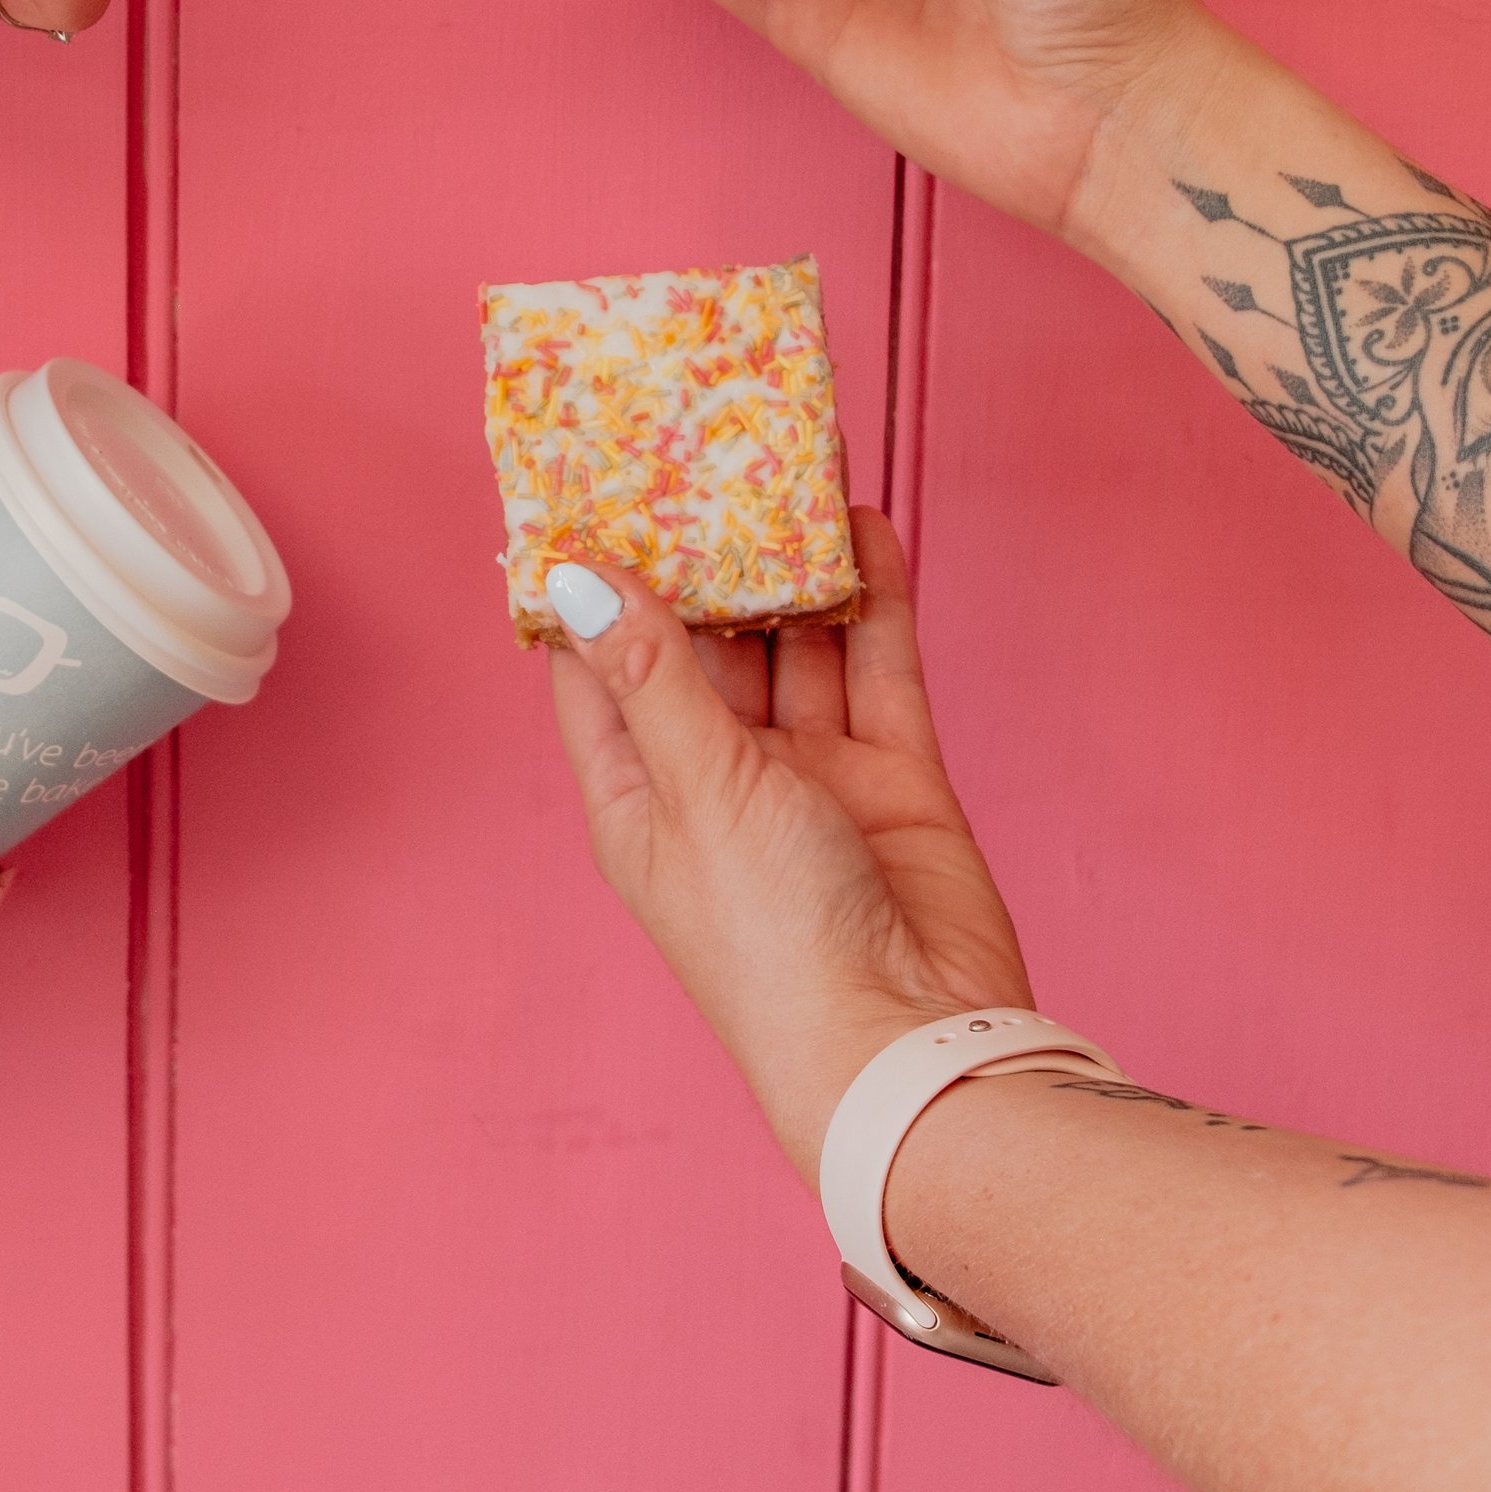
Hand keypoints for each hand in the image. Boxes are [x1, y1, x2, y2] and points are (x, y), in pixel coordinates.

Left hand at [544, 510, 1029, 1181]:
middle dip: (706, 556)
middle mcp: (718, 780)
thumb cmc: (774, 943)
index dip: (591, 583)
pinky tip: (865, 527)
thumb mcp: (701, 791)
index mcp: (638, 797)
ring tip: (791, 462)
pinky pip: (879, 671)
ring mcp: (810, 779)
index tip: (588, 486)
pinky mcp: (894, 780)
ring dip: (792, 567)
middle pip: (702, 644)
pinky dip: (874, 602)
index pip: (596, 669)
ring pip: (795, 647)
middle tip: (706, 446)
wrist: (911, 1045)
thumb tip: (579, 576)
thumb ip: (656, 676)